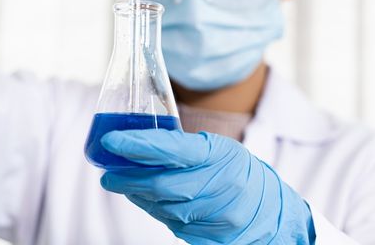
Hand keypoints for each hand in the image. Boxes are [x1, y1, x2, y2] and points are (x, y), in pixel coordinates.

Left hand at [100, 129, 314, 243]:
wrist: (268, 211)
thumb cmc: (237, 171)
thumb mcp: (218, 149)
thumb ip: (183, 148)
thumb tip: (139, 146)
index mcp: (220, 156)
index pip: (174, 149)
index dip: (139, 144)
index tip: (112, 140)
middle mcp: (218, 186)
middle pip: (162, 183)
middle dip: (129, 178)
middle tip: (107, 174)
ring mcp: (213, 215)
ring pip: (162, 205)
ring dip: (136, 194)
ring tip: (121, 183)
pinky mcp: (206, 236)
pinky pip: (168, 221)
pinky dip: (151, 207)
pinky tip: (142, 198)